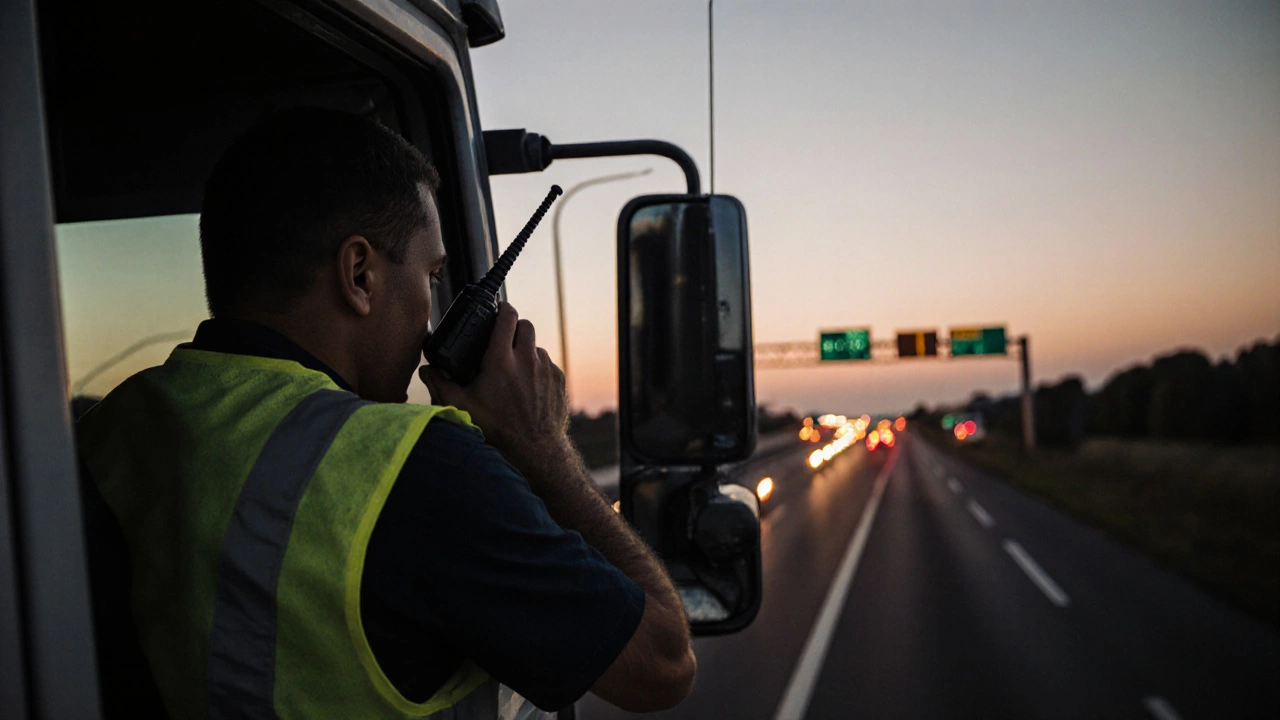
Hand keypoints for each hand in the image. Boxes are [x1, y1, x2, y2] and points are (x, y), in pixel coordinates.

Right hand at [419, 302, 569, 473]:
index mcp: (501, 360)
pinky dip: (537, 368)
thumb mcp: (462, 406)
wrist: (535, 449)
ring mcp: (546, 368)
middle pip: (525, 325)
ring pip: (536, 346)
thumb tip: (427, 370)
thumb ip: (441, 384)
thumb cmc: (497, 428)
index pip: (507, 316)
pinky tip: (527, 386)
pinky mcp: (558, 379)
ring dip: (526, 351)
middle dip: (514, 328)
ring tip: (513, 370)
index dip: (502, 308)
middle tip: (503, 341)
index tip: (498, 310)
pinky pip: (547, 364)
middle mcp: (527, 359)